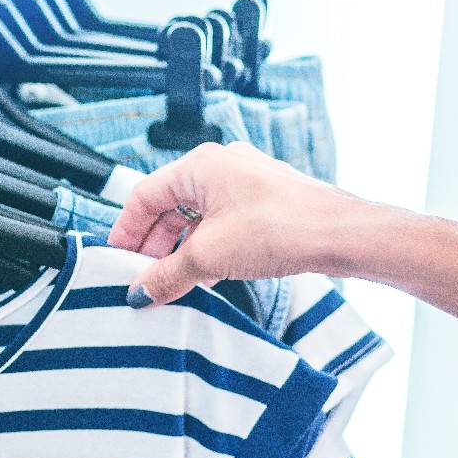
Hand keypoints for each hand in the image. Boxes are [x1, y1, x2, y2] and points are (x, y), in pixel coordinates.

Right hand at [108, 141, 385, 305]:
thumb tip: (140, 291)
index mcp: (200, 166)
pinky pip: (221, 224)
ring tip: (171, 282)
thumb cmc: (283, 227)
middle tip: (142, 277)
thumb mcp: (209, 257)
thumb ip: (166, 275)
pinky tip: (204, 275)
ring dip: (180, 250)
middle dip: (153, 244)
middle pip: (169, 206)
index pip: (144, 196)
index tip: (117, 259)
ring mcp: (246, 184)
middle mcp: (222, 168)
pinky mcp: (265, 204)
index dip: (126, 230)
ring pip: (196, 218)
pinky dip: (206, 248)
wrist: (340, 235)